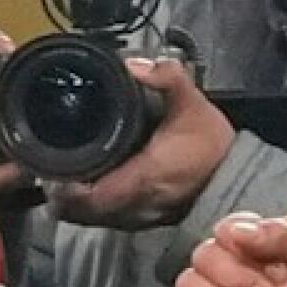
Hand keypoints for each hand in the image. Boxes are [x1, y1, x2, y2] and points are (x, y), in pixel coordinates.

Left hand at [44, 58, 234, 229]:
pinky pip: (104, 220)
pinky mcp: (142, 221)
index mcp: (145, 177)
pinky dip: (90, 207)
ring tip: (65, 172)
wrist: (235, 175)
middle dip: (60, 192)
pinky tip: (89, 183)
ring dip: (73, 201)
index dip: (63, 187)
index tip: (52, 165)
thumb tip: (134, 65)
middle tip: (52, 164)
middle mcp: (137, 205)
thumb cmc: (213, 144)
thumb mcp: (193, 103)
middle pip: (80, 213)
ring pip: (89, 220)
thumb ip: (167, 77)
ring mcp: (139, 218)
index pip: (89, 198)